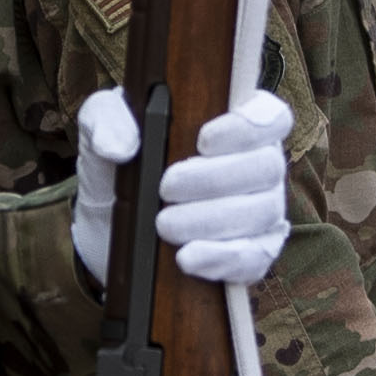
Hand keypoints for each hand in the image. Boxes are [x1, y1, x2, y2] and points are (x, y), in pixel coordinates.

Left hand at [69, 85, 297, 290]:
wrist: (109, 224)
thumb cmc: (120, 163)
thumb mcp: (103, 128)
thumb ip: (107, 120)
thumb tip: (121, 145)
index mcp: (236, 125)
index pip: (272, 116)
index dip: (248, 126)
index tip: (203, 141)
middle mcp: (260, 165)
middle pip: (267, 167)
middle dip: (215, 179)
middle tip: (166, 188)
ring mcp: (262, 212)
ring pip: (262, 213)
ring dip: (212, 220)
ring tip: (164, 225)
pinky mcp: (252, 254)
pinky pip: (255, 258)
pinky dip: (222, 259)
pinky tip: (188, 258)